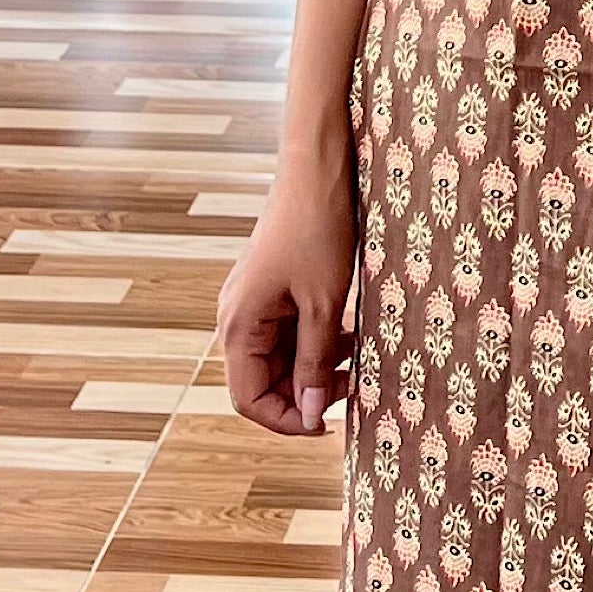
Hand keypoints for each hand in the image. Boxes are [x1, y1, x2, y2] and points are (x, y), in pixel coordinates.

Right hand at [217, 159, 355, 435]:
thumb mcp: (324, 303)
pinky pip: (289, 329)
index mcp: (238, 325)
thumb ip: (314, 361)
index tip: (326, 423)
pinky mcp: (273, 286)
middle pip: (264, 380)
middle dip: (305, 390)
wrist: (319, 168)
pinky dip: (317, 338)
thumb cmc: (318, 229)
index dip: (286, 420)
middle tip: (350, 383)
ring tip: (355, 355)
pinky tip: (349, 332)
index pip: (249, 399)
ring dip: (315, 363)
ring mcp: (254, 300)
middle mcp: (237, 316)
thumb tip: (309, 414)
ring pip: (280, 355)